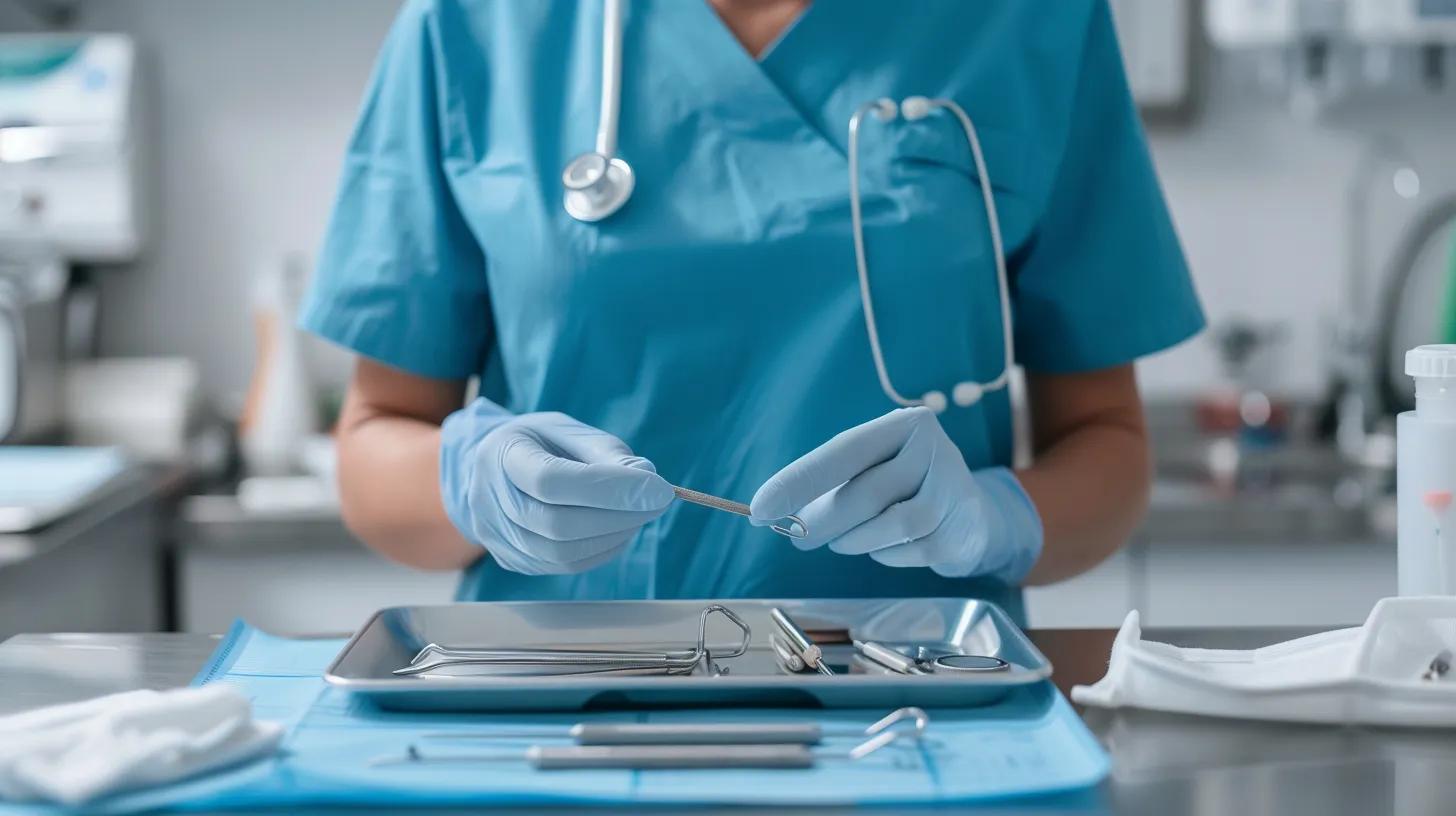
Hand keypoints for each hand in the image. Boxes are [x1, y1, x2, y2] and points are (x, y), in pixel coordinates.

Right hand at [440, 400, 672, 574]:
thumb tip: (648, 480)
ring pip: (562, 553)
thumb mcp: (569, 431)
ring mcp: (496, 536)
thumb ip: (607, 453)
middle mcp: (489, 499)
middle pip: (557, 524)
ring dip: (614, 537)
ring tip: (638, 515)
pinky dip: (600, 551)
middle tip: (656, 503)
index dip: (608, 488)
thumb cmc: (540, 444)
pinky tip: (618, 530)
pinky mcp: (511, 559)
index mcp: (502, 455)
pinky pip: (563, 566)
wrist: (493, 468)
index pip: (551, 481)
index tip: (658, 488)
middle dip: (618, 516)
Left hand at [749, 407, 1041, 581]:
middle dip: (820, 521)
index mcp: (905, 425)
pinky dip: (883, 555)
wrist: (972, 514)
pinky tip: (880, 548)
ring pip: (889, 525)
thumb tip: (775, 513)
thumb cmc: (904, 486)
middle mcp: (933, 449)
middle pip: (865, 493)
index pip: (844, 451)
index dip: (799, 481)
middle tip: (796, 538)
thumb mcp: (873, 469)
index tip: (760, 508)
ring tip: (840, 542)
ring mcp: (952, 490)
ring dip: (852, 540)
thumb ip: (831, 484)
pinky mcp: (960, 530)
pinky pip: (908, 551)